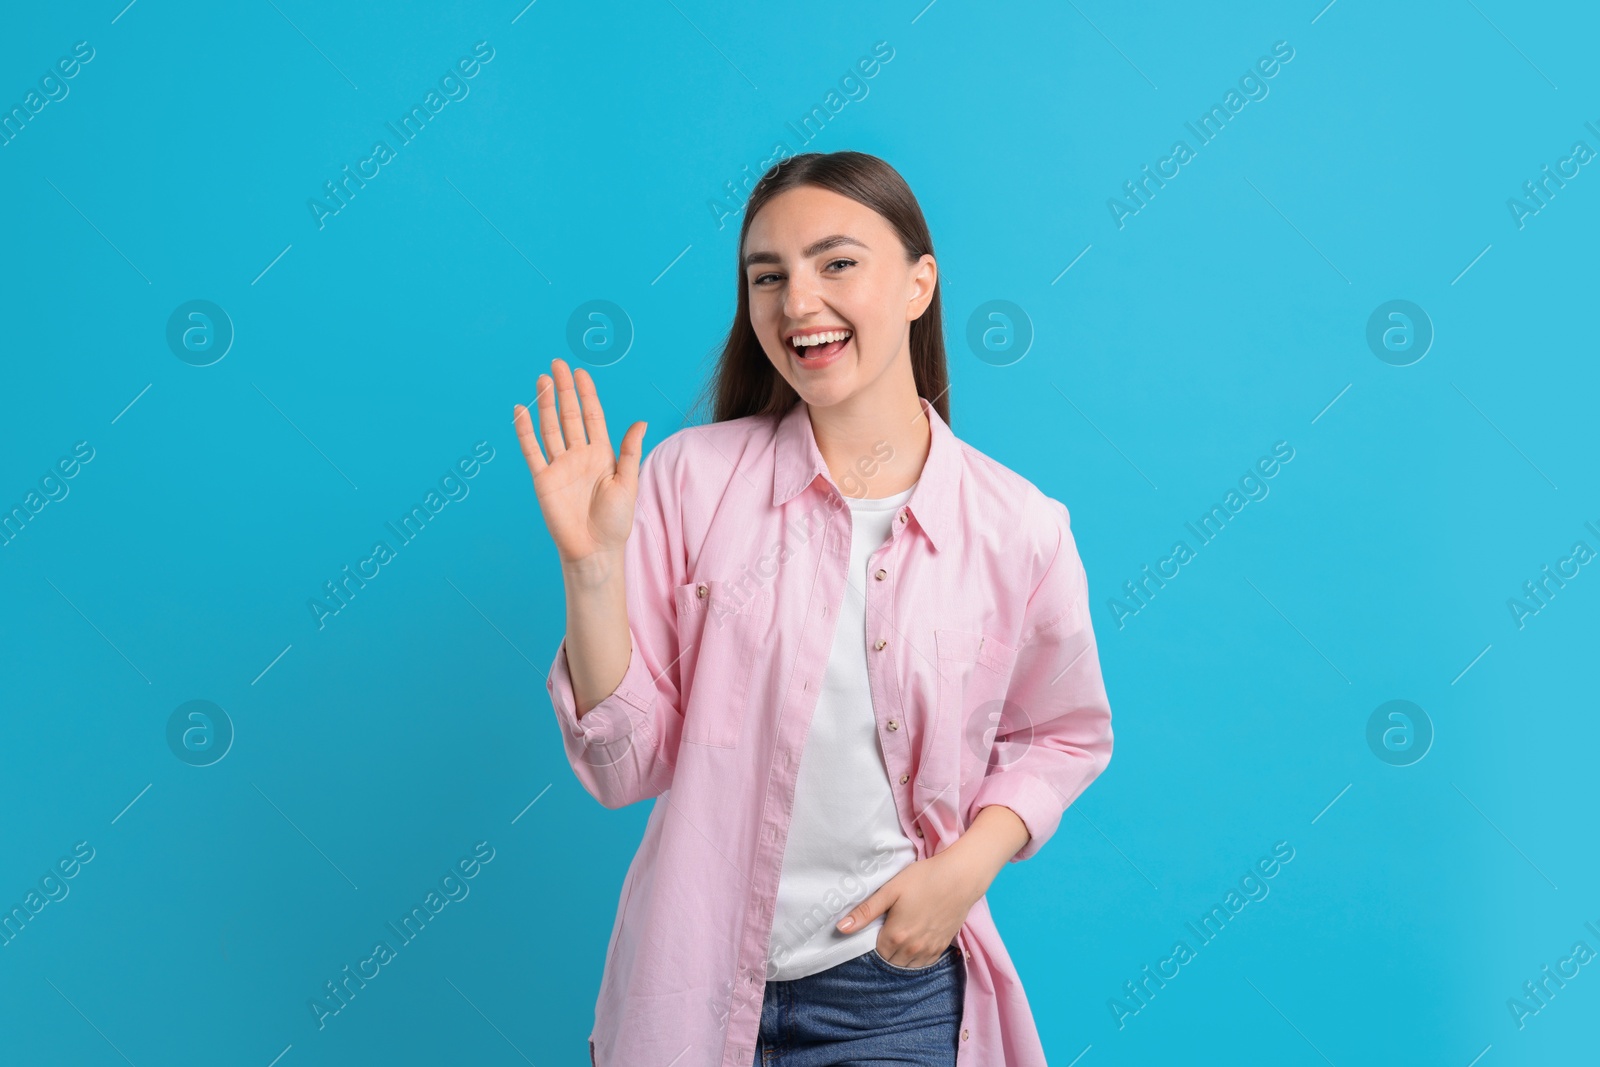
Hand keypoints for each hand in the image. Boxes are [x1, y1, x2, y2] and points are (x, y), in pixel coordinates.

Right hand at [513, 358, 646, 564]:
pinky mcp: (543, 479)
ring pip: (550, 427)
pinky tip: (521, 410)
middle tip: (557, 364)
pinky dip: (525, 430)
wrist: (595, 550)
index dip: (586, 394)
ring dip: (545, 404)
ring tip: (541, 379)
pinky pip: (532, 450)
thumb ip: (629, 451)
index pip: (592, 416)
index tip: (580, 372)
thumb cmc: (616, 521)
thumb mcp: (628, 482)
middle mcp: (579, 456)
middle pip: (569, 415)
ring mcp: (559, 466)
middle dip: (564, 390)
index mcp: (601, 454)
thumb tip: (640, 421)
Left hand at [834, 849, 986, 969]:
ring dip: (899, 957)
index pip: (875, 953)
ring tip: (898, 937)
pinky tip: (913, 942)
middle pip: (890, 962)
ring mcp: (929, 950)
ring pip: (906, 966)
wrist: (960, 878)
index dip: (871, 942)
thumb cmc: (923, 879)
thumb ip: (865, 912)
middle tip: (885, 931)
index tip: (874, 929)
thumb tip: (841, 928)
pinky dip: (915, 958)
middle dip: (884, 951)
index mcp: (895, 936)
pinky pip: (923, 964)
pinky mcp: (942, 947)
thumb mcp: (890, 890)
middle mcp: (912, 949)